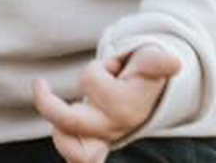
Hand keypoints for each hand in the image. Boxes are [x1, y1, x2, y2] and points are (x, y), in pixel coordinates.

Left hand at [33, 44, 181, 162]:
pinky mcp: (95, 145)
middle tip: (39, 83)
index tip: (116, 66)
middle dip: (48, 103)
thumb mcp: (151, 61)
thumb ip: (158, 62)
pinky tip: (58, 133)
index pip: (91, 81)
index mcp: (123, 106)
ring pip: (71, 149)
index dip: (99, 68)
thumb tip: (176, 63)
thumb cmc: (145, 73)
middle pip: (70, 121)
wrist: (150, 96)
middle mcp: (111, 127)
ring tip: (54, 105)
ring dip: (58, 127)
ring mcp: (102, 140)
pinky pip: (78, 159)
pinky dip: (68, 150)